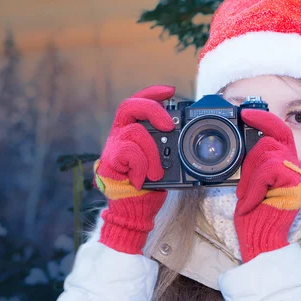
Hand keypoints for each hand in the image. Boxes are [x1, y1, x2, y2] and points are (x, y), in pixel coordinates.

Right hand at [94, 85, 175, 253]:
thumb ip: (169, 144)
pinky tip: (143, 178)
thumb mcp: (164, 159)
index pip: (138, 102)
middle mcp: (120, 134)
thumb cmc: (150, 183)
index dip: (153, 93)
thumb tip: (192, 133)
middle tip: (169, 126)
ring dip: (152, 153)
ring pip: (135, 132)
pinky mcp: (109, 162)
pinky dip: (141, 165)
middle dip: (152, 110)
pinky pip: (128, 153)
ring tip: (157, 171)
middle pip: (129, 106)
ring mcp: (113, 146)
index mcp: (133, 130)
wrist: (133, 209)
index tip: (170, 91)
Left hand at [234, 109, 300, 261]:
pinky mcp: (294, 181)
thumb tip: (254, 142)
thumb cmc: (257, 215)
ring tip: (249, 198)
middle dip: (250, 159)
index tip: (246, 112)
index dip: (264, 118)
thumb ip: (260, 162)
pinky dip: (253, 187)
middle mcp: (298, 166)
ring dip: (250, 178)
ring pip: (265, 154)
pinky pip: (266, 170)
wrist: (263, 238)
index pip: (280, 130)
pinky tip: (252, 202)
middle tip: (243, 184)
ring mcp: (298, 172)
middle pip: (270, 140)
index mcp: (289, 164)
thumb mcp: (256, 183)